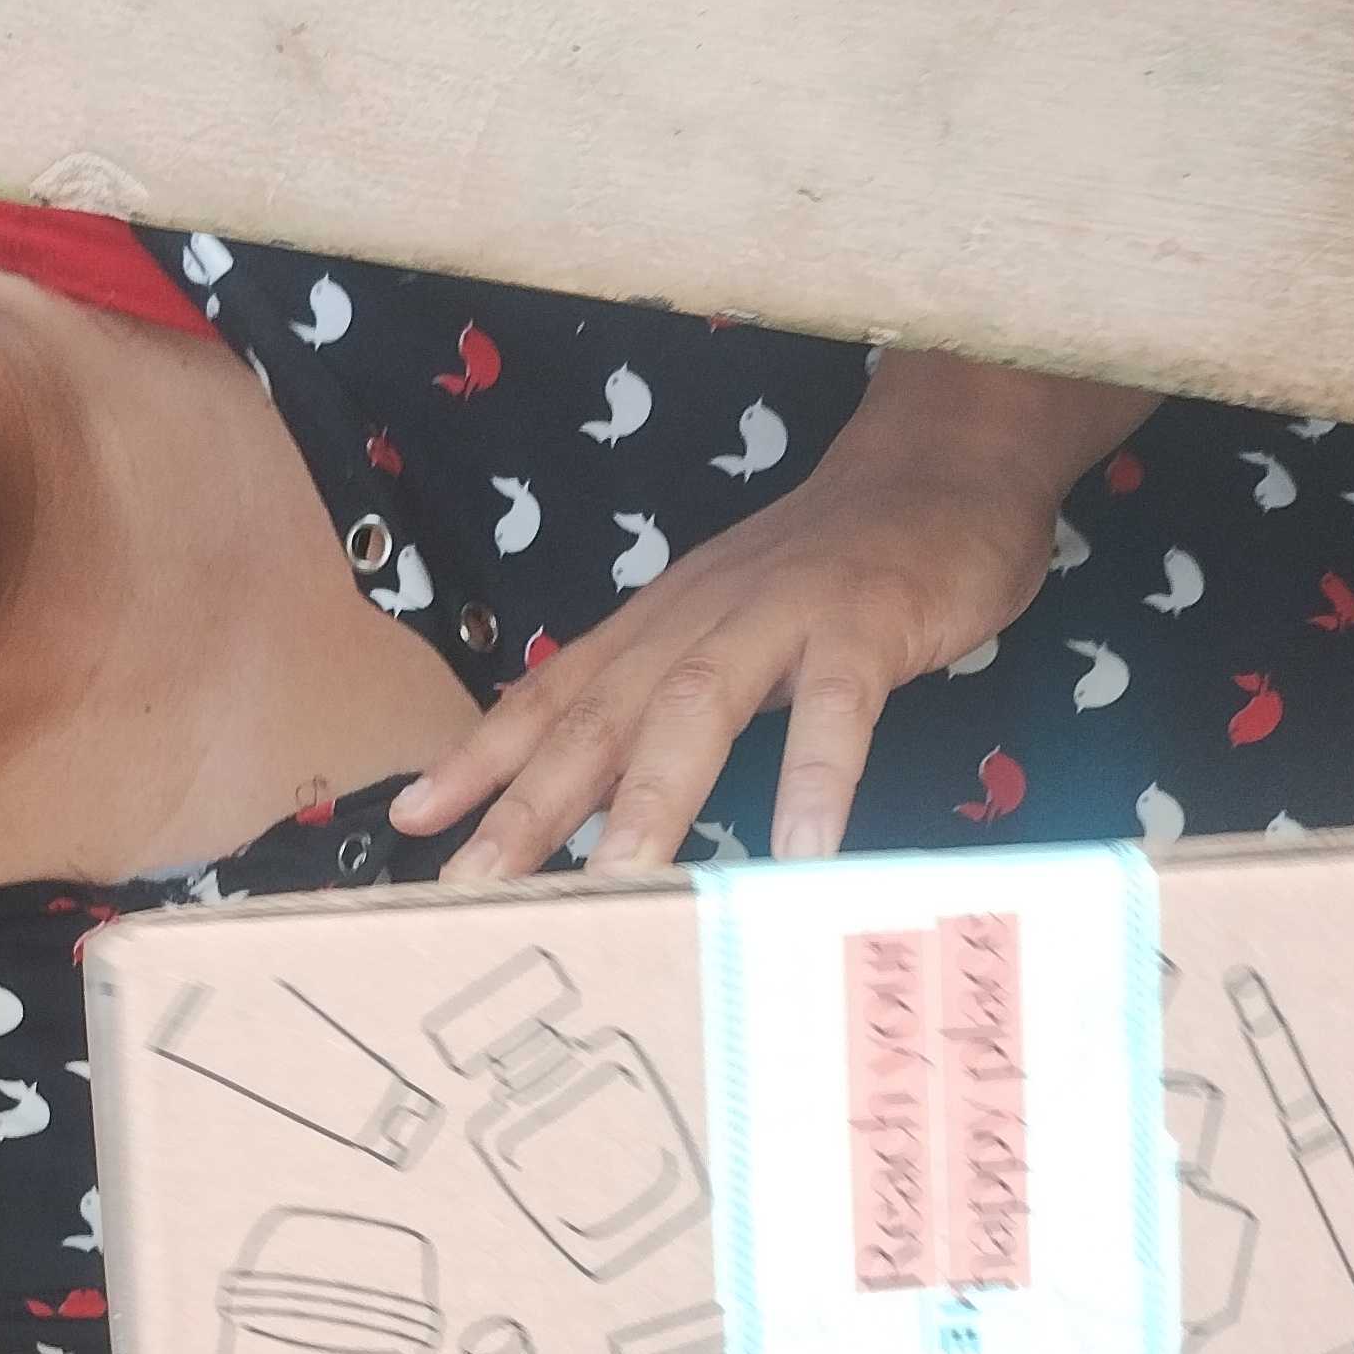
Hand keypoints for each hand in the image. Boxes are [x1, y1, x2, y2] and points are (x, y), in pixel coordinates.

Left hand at [389, 354, 1158, 878]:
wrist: (943, 463)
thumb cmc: (830, 570)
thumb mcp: (727, 631)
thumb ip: (667, 708)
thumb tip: (601, 809)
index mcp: (657, 627)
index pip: (551, 697)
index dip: (478, 757)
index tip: (411, 822)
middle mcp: (696, 618)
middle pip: (598, 718)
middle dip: (529, 807)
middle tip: (472, 890)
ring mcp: (778, 616)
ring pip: (695, 710)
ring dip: (651, 801)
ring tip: (619, 889)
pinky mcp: (865, 624)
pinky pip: (839, 711)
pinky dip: (815, 780)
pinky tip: (803, 855)